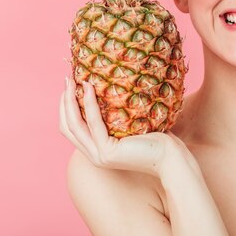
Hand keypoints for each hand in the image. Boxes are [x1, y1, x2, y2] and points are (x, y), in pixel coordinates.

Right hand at [59, 75, 177, 176]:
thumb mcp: (130, 125)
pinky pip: (94, 123)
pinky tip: (88, 88)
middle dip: (64, 101)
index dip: (66, 107)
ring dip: (70, 100)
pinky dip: (89, 104)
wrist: (171, 157)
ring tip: (72, 80)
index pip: (72, 128)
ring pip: (75, 125)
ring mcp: (99, 155)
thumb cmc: (157, 139)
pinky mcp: (108, 152)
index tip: (71, 85)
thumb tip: (111, 89)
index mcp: (97, 150)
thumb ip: (116, 116)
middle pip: (68, 126)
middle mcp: (94, 155)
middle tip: (67, 78)